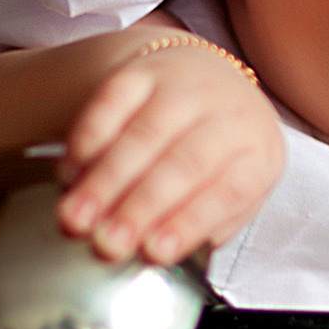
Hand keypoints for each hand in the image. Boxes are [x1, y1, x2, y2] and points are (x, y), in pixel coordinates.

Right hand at [55, 43, 283, 265]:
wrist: (208, 81)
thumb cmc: (220, 155)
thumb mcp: (234, 194)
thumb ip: (205, 227)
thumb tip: (163, 258)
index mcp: (258, 153)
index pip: (228, 191)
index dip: (188, 223)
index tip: (153, 253)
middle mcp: (229, 113)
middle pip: (182, 164)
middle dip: (138, 208)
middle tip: (105, 243)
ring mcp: (185, 86)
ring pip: (143, 134)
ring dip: (104, 181)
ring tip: (76, 218)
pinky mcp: (145, 70)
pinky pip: (112, 100)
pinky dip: (87, 137)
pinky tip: (71, 171)